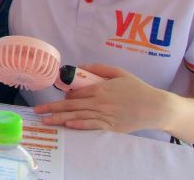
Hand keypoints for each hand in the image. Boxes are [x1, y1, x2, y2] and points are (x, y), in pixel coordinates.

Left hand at [34, 64, 169, 132]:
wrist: (156, 107)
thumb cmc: (137, 88)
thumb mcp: (119, 72)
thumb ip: (99, 68)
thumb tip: (81, 65)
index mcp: (101, 88)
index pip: (77, 92)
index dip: (65, 95)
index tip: (58, 97)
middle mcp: (100, 102)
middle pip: (72, 105)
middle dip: (53, 108)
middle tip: (37, 111)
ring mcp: (106, 116)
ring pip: (78, 116)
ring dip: (60, 119)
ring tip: (46, 120)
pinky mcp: (112, 127)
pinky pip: (92, 126)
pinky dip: (79, 125)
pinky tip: (68, 125)